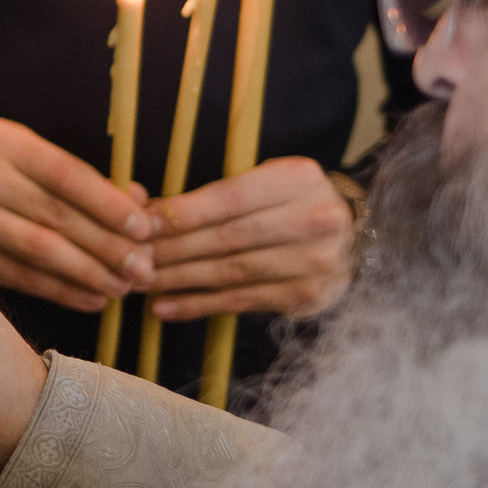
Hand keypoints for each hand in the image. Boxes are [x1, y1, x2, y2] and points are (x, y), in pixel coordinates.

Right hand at [0, 119, 153, 312]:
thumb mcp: (21, 159)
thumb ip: (76, 179)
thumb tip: (140, 203)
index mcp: (2, 141)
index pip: (66, 174)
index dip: (109, 205)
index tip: (145, 229)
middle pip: (56, 215)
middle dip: (108, 245)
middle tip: (145, 269)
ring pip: (40, 250)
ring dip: (89, 272)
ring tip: (124, 288)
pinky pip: (20, 277)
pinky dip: (61, 290)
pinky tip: (92, 299)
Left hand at [145, 156, 355, 319]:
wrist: (355, 235)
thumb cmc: (294, 201)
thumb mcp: (266, 180)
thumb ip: (216, 193)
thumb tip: (146, 207)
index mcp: (298, 180)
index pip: (229, 199)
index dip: (182, 213)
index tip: (142, 225)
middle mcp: (312, 220)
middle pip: (227, 238)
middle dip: (173, 250)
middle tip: (132, 259)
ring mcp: (314, 262)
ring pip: (231, 273)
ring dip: (179, 280)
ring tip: (141, 284)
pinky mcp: (307, 295)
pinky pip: (241, 301)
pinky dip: (199, 305)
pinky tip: (166, 307)